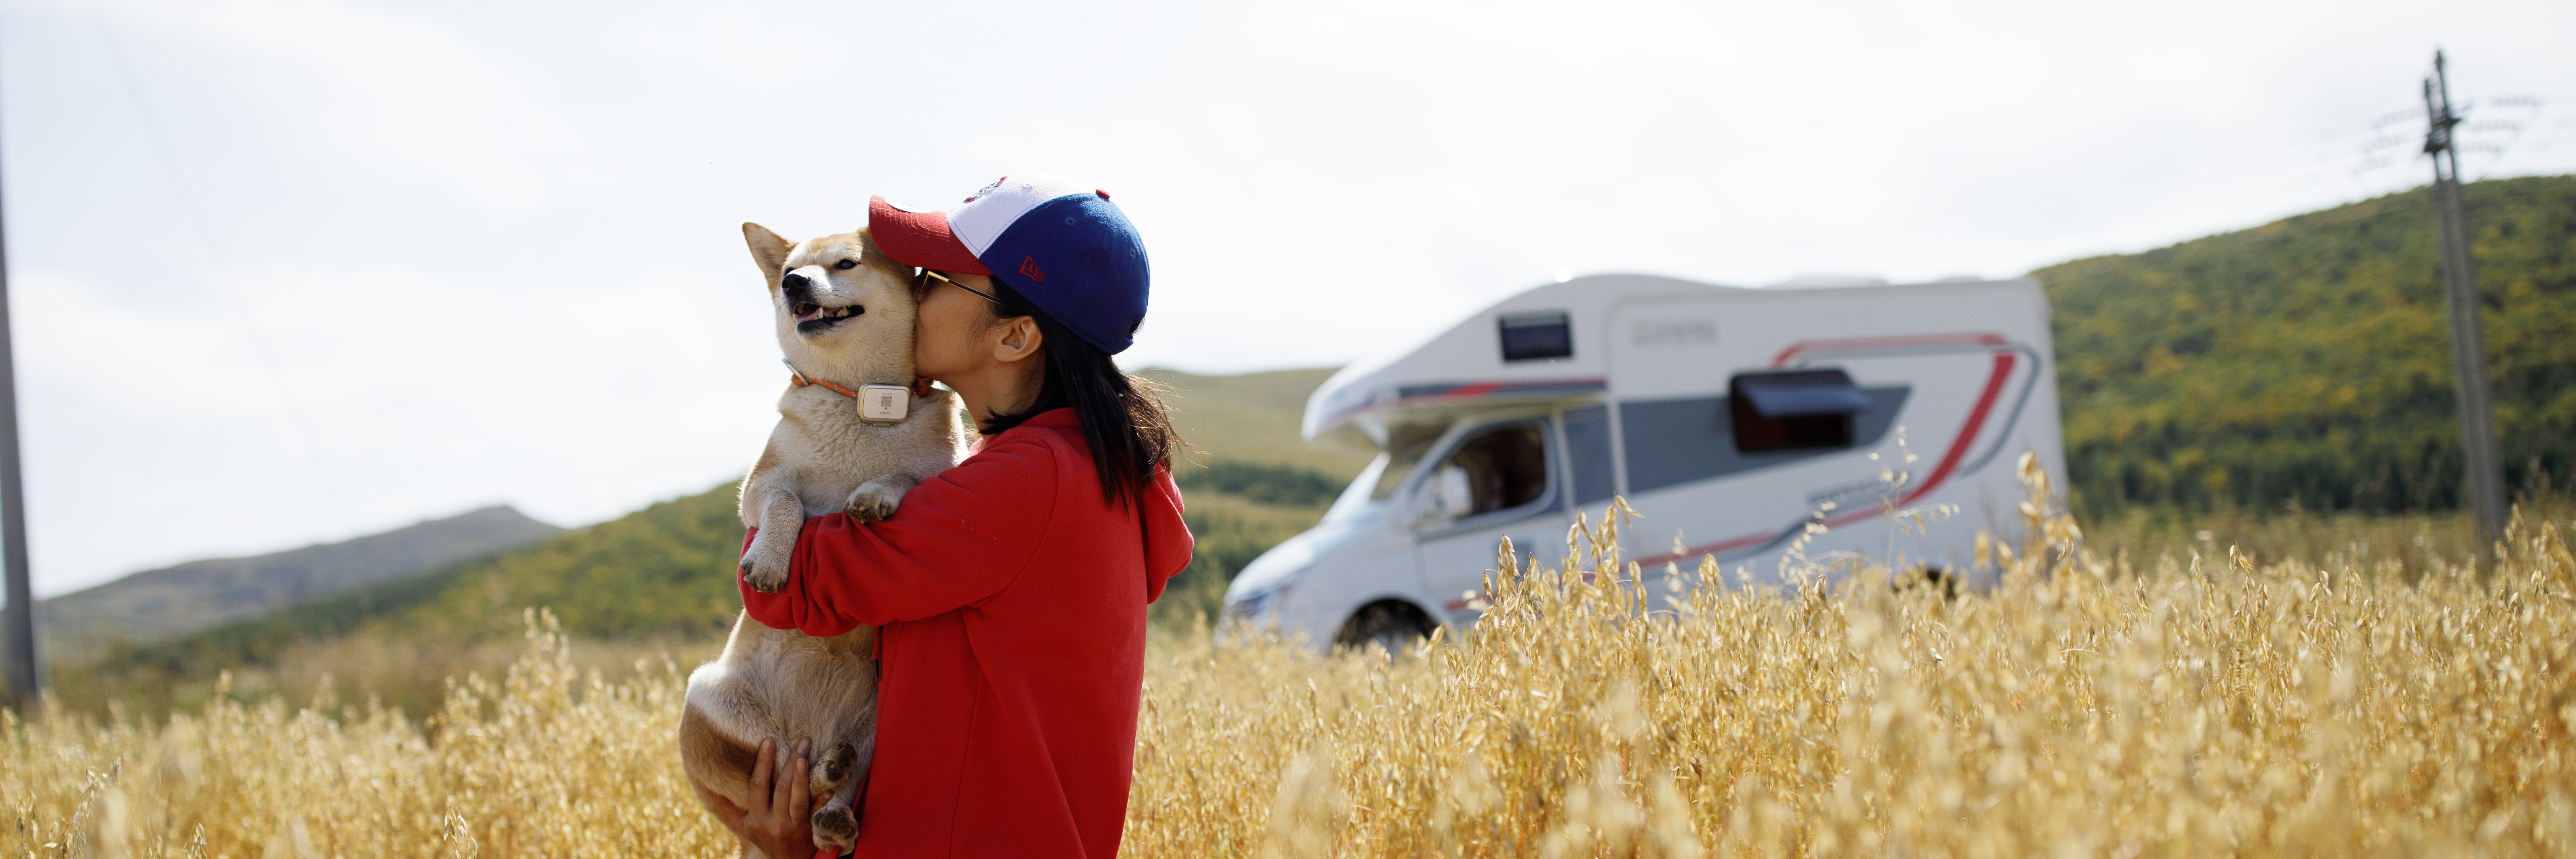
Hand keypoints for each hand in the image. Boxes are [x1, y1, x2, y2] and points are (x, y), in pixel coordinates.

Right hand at [694, 737, 819, 857]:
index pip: (758, 786)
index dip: (763, 763)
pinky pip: (817, 812)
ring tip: (807, 756)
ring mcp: (793, 828)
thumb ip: (726, 805)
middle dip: (791, 762)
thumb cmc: (763, 837)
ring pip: (798, 799)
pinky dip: (822, 798)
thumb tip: (704, 784)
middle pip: (781, 788)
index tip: (768, 741)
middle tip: (802, 741)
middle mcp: (774, 823)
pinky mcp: (810, 831)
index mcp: (756, 819)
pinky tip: (828, 784)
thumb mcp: (742, 824)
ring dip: (802, 777)